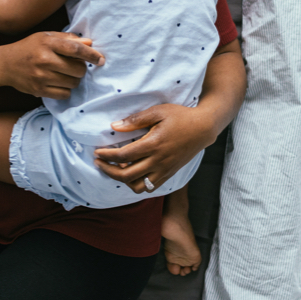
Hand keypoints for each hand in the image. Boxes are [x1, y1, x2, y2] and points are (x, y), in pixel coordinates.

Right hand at [0, 31, 104, 100]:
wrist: (4, 64)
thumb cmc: (28, 48)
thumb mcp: (45, 37)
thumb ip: (68, 39)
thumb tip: (89, 43)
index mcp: (47, 43)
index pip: (75, 50)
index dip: (91, 55)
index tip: (100, 60)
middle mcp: (44, 59)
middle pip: (78, 69)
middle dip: (81, 69)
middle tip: (74, 66)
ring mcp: (41, 76)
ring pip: (73, 83)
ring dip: (73, 80)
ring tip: (64, 74)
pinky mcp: (38, 90)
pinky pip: (64, 94)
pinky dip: (65, 90)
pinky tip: (58, 83)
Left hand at [93, 104, 215, 193]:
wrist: (203, 128)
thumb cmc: (180, 117)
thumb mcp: (157, 112)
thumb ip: (135, 120)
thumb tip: (114, 126)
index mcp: (153, 145)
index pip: (123, 156)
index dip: (107, 156)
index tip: (97, 152)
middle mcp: (158, 161)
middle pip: (126, 175)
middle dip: (108, 170)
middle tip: (99, 162)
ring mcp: (165, 170)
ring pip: (138, 187)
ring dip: (123, 180)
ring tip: (115, 168)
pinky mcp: (169, 174)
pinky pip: (150, 187)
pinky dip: (137, 184)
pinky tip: (130, 173)